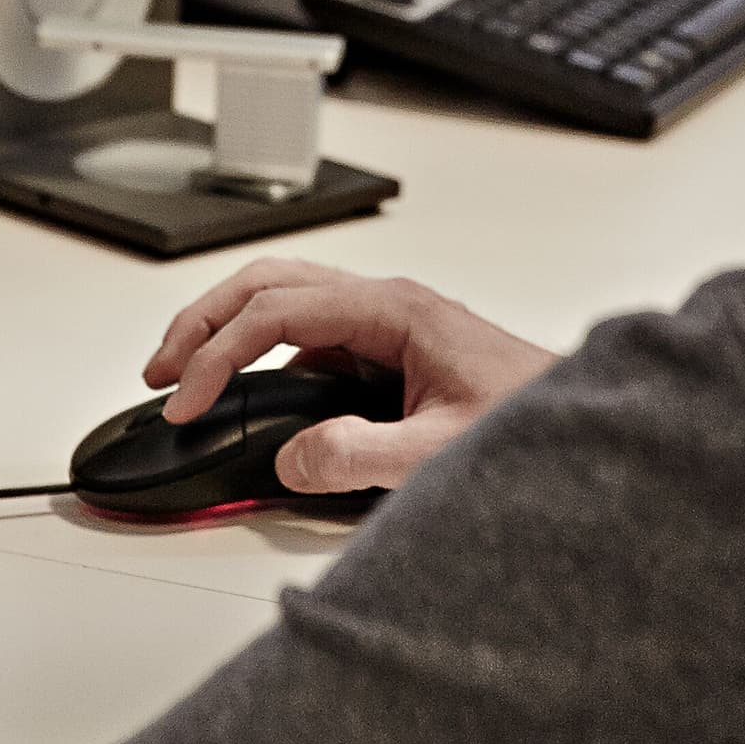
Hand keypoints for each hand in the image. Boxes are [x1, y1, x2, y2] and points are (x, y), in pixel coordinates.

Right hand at [141, 259, 556, 493]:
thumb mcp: (443, 450)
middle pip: (268, 284)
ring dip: (226, 330)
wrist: (585, 427)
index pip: (278, 312)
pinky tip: (244, 394)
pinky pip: (306, 337)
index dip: (219, 355)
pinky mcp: (385, 353)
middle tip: (159, 371)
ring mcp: (384, 325)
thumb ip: (364, 456)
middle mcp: (385, 305)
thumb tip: (293, 459)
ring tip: (183, 375)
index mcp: (394, 310)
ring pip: (283, 302)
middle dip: (204, 321)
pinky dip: (259, 354)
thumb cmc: (531, 422)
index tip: (184, 401)